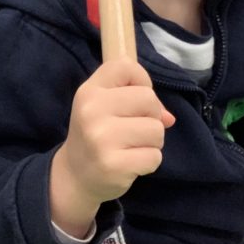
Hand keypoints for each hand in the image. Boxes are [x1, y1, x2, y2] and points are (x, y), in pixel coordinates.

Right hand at [50, 57, 174, 237]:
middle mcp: (92, 111)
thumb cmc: (96, 134)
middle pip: (149, 99)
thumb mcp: (103, 106)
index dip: (141, 81)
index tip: (134, 99)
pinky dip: (149, 162)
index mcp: (89, 92)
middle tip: (134, 129)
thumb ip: (135, 98)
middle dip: (151, 116)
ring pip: (156, 130)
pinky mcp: (114, 165)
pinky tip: (130, 163)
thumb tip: (168, 117)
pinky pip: (154, 157)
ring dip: (152, 142)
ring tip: (131, 147)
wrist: (74, 176)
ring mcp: (101, 139)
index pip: (126, 66)